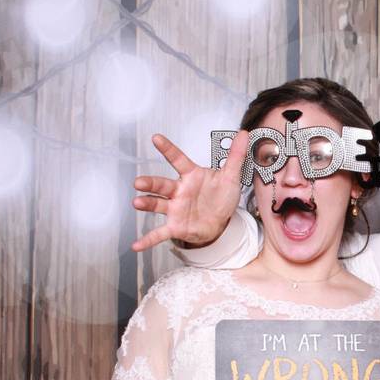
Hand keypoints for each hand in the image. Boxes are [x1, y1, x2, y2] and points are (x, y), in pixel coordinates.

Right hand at [131, 131, 249, 251]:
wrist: (221, 223)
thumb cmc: (220, 197)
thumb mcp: (231, 177)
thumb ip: (235, 156)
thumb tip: (243, 134)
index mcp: (191, 176)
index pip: (178, 159)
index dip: (168, 149)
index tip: (156, 138)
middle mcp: (179, 191)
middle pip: (162, 184)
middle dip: (150, 183)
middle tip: (139, 182)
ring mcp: (175, 209)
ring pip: (158, 204)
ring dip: (147, 204)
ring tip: (137, 203)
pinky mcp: (176, 226)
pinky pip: (159, 233)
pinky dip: (148, 240)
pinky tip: (136, 245)